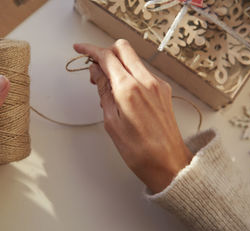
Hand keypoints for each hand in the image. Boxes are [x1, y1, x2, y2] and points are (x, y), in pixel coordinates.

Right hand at [74, 40, 192, 193]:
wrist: (168, 163)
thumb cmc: (140, 151)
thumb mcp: (111, 122)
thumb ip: (104, 92)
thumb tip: (97, 73)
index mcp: (129, 89)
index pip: (107, 57)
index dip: (90, 50)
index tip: (81, 49)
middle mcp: (146, 81)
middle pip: (123, 48)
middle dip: (105, 53)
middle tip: (94, 70)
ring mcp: (158, 85)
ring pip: (133, 59)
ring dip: (117, 64)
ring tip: (107, 88)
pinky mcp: (163, 91)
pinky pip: (143, 72)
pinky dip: (129, 74)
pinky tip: (122, 93)